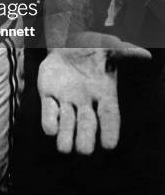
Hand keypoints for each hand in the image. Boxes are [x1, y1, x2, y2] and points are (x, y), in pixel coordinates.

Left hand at [38, 32, 149, 154]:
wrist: (68, 43)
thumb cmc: (93, 48)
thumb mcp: (108, 47)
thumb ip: (125, 51)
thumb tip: (146, 54)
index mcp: (103, 94)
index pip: (109, 116)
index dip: (110, 130)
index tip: (110, 146)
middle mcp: (85, 102)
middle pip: (86, 124)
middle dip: (85, 136)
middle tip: (84, 151)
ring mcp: (66, 100)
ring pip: (66, 121)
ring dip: (65, 134)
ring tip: (64, 149)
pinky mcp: (48, 95)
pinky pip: (49, 110)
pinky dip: (49, 119)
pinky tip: (49, 130)